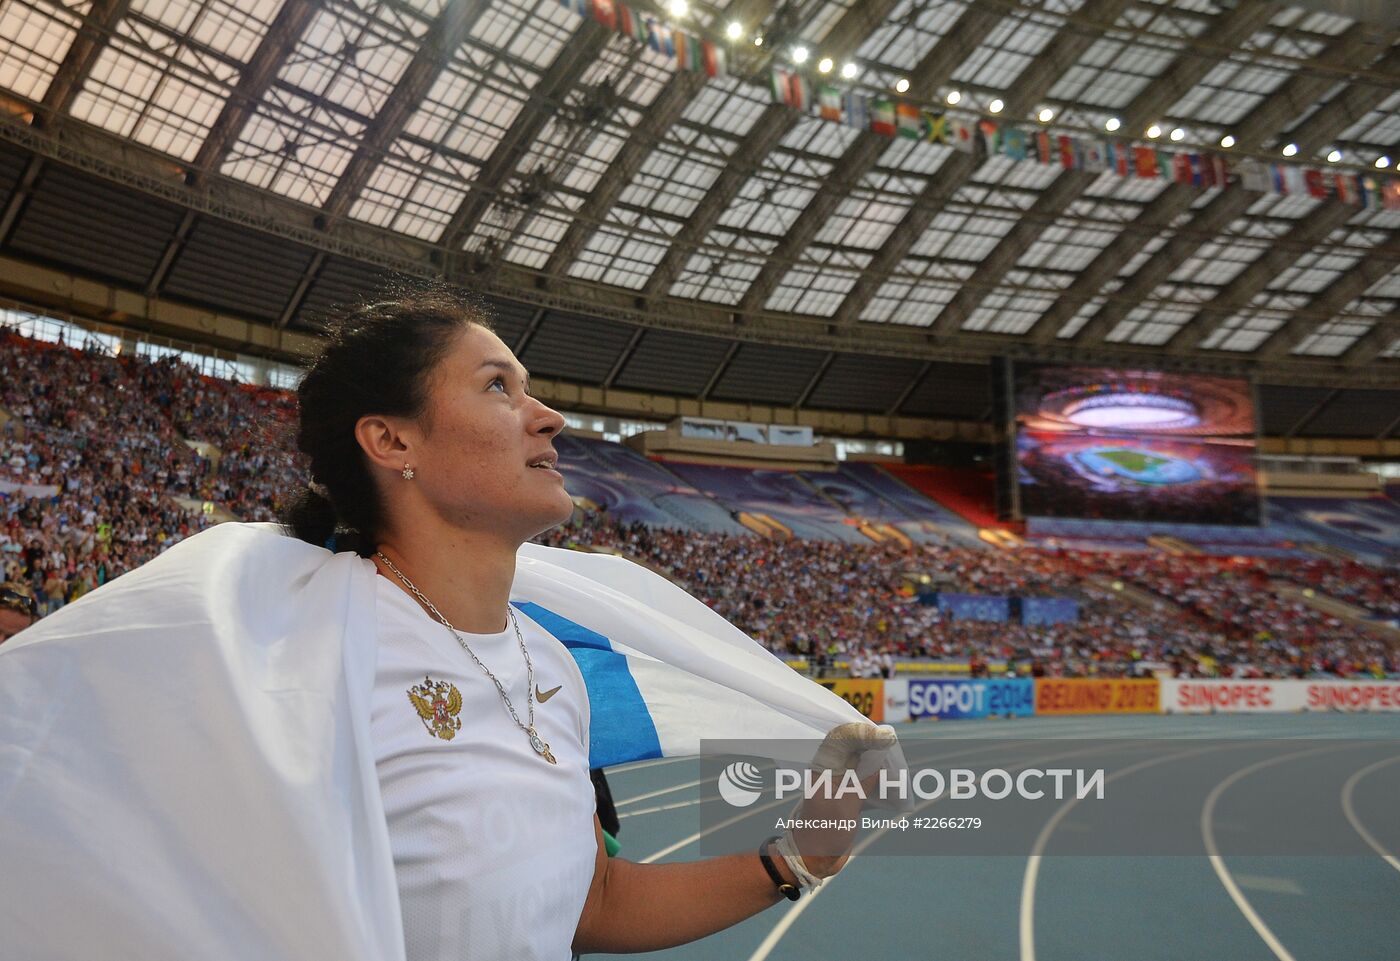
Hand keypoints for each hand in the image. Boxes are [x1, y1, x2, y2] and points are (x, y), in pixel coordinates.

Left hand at [788, 722, 896, 878]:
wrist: (812, 859)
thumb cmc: (824, 832)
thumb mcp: (845, 805)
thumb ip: (861, 782)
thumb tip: (878, 763)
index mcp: (822, 770)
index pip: (839, 739)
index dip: (859, 733)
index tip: (882, 735)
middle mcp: (829, 774)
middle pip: (851, 751)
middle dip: (870, 747)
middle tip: (891, 746)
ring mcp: (838, 787)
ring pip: (859, 767)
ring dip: (875, 764)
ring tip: (893, 762)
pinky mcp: (845, 800)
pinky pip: (862, 783)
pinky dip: (875, 781)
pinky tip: (889, 782)